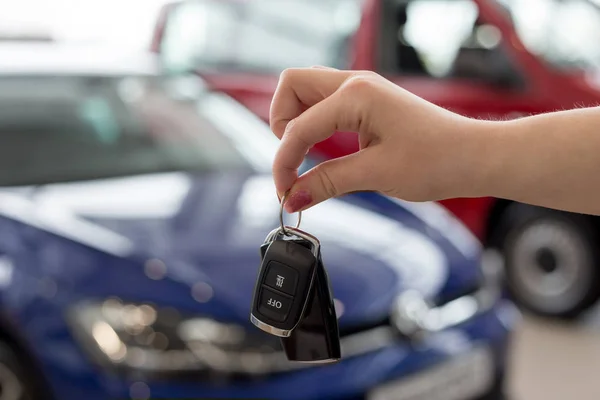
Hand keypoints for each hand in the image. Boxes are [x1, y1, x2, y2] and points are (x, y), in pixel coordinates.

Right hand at [270, 67, 488, 212]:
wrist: (474, 156)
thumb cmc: (437, 160)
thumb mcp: (376, 174)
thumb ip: (327, 182)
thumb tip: (293, 197)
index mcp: (356, 95)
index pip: (298, 127)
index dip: (285, 162)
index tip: (286, 193)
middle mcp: (355, 83)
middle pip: (292, 86)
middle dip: (280, 123)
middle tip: (292, 161)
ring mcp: (362, 89)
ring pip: (307, 91)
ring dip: (296, 122)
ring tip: (304, 158)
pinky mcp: (368, 102)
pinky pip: (326, 104)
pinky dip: (315, 125)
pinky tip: (323, 152)